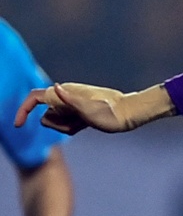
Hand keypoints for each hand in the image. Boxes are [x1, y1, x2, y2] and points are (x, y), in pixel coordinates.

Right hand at [16, 82, 173, 134]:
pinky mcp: (78, 114)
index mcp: (64, 92)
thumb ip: (70, 100)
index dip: (23, 110)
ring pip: (56, 122)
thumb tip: (55, 87)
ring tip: (85, 124)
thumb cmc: (111, 113)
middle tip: (78, 124)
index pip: (34, 98)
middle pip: (46, 115)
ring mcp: (71, 106)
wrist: (129, 114)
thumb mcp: (89, 110)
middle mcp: (65, 97)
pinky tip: (87, 126)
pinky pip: (66, 125)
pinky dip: (72, 128)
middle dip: (57, 124)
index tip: (18, 125)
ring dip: (66, 127)